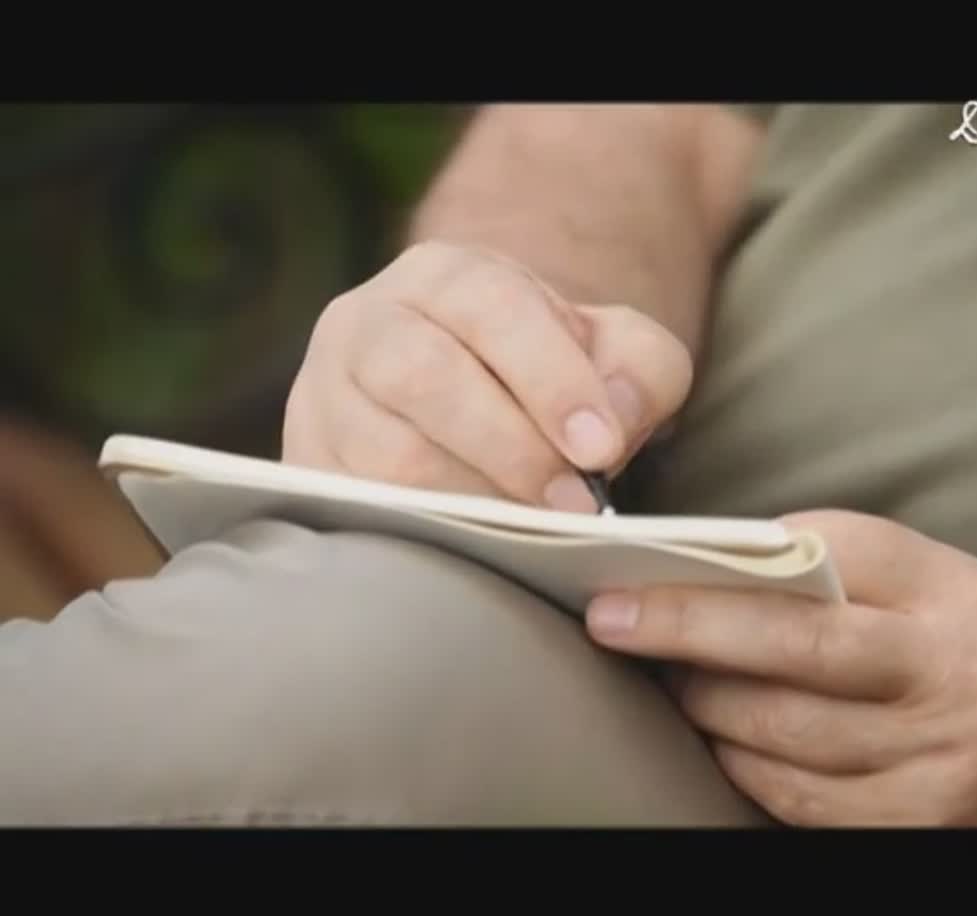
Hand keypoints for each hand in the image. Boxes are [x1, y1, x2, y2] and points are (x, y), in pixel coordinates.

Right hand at [283, 241, 692, 511]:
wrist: (465, 400)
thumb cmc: (545, 379)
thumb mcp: (611, 353)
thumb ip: (640, 369)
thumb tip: (615, 417)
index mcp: (445, 276)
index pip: (492, 309)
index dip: (550, 379)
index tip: (601, 447)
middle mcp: (367, 322)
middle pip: (422, 375)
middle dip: (510, 448)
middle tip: (575, 506)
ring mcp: (323, 395)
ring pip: (383, 453)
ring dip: (470, 498)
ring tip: (533, 530)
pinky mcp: (307, 466)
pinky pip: (355, 509)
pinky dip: (422, 533)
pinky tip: (477, 549)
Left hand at [584, 510, 976, 825]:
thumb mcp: (952, 594)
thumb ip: (860, 568)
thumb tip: (737, 558)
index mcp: (962, 606)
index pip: (841, 555)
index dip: (741, 558)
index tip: (664, 559)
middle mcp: (952, 684)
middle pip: (795, 648)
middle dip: (688, 630)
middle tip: (615, 618)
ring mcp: (930, 767)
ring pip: (780, 731)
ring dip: (704, 701)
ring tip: (668, 676)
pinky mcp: (904, 829)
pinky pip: (792, 795)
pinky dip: (739, 760)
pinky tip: (718, 734)